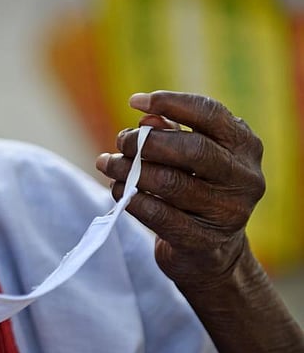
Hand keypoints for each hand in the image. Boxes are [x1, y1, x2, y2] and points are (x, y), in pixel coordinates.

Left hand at [95, 91, 265, 287]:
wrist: (209, 251)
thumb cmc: (194, 188)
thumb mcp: (187, 157)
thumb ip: (169, 133)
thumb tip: (145, 120)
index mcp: (244, 146)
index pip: (210, 114)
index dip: (170, 103)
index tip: (135, 101)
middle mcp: (245, 178)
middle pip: (192, 149)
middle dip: (146, 142)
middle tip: (121, 143)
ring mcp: (229, 212)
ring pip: (170, 182)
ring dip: (129, 171)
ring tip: (107, 164)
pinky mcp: (204, 241)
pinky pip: (159, 214)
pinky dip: (131, 198)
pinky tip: (118, 189)